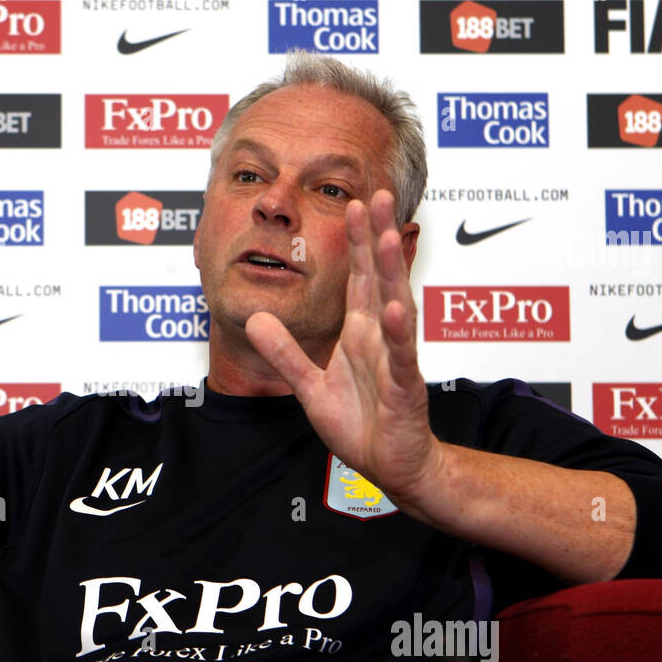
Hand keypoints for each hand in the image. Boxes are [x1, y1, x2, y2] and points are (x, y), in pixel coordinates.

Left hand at [245, 189, 442, 503]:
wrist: (390, 466)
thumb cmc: (360, 424)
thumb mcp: (309, 387)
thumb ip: (285, 353)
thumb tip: (256, 318)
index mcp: (361, 333)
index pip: (359, 278)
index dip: (357, 242)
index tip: (354, 203)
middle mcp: (381, 338)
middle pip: (381, 279)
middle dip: (378, 238)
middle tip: (378, 195)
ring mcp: (395, 359)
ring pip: (397, 307)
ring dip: (394, 272)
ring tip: (389, 236)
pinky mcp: (404, 387)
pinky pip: (401, 357)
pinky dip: (398, 334)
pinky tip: (396, 309)